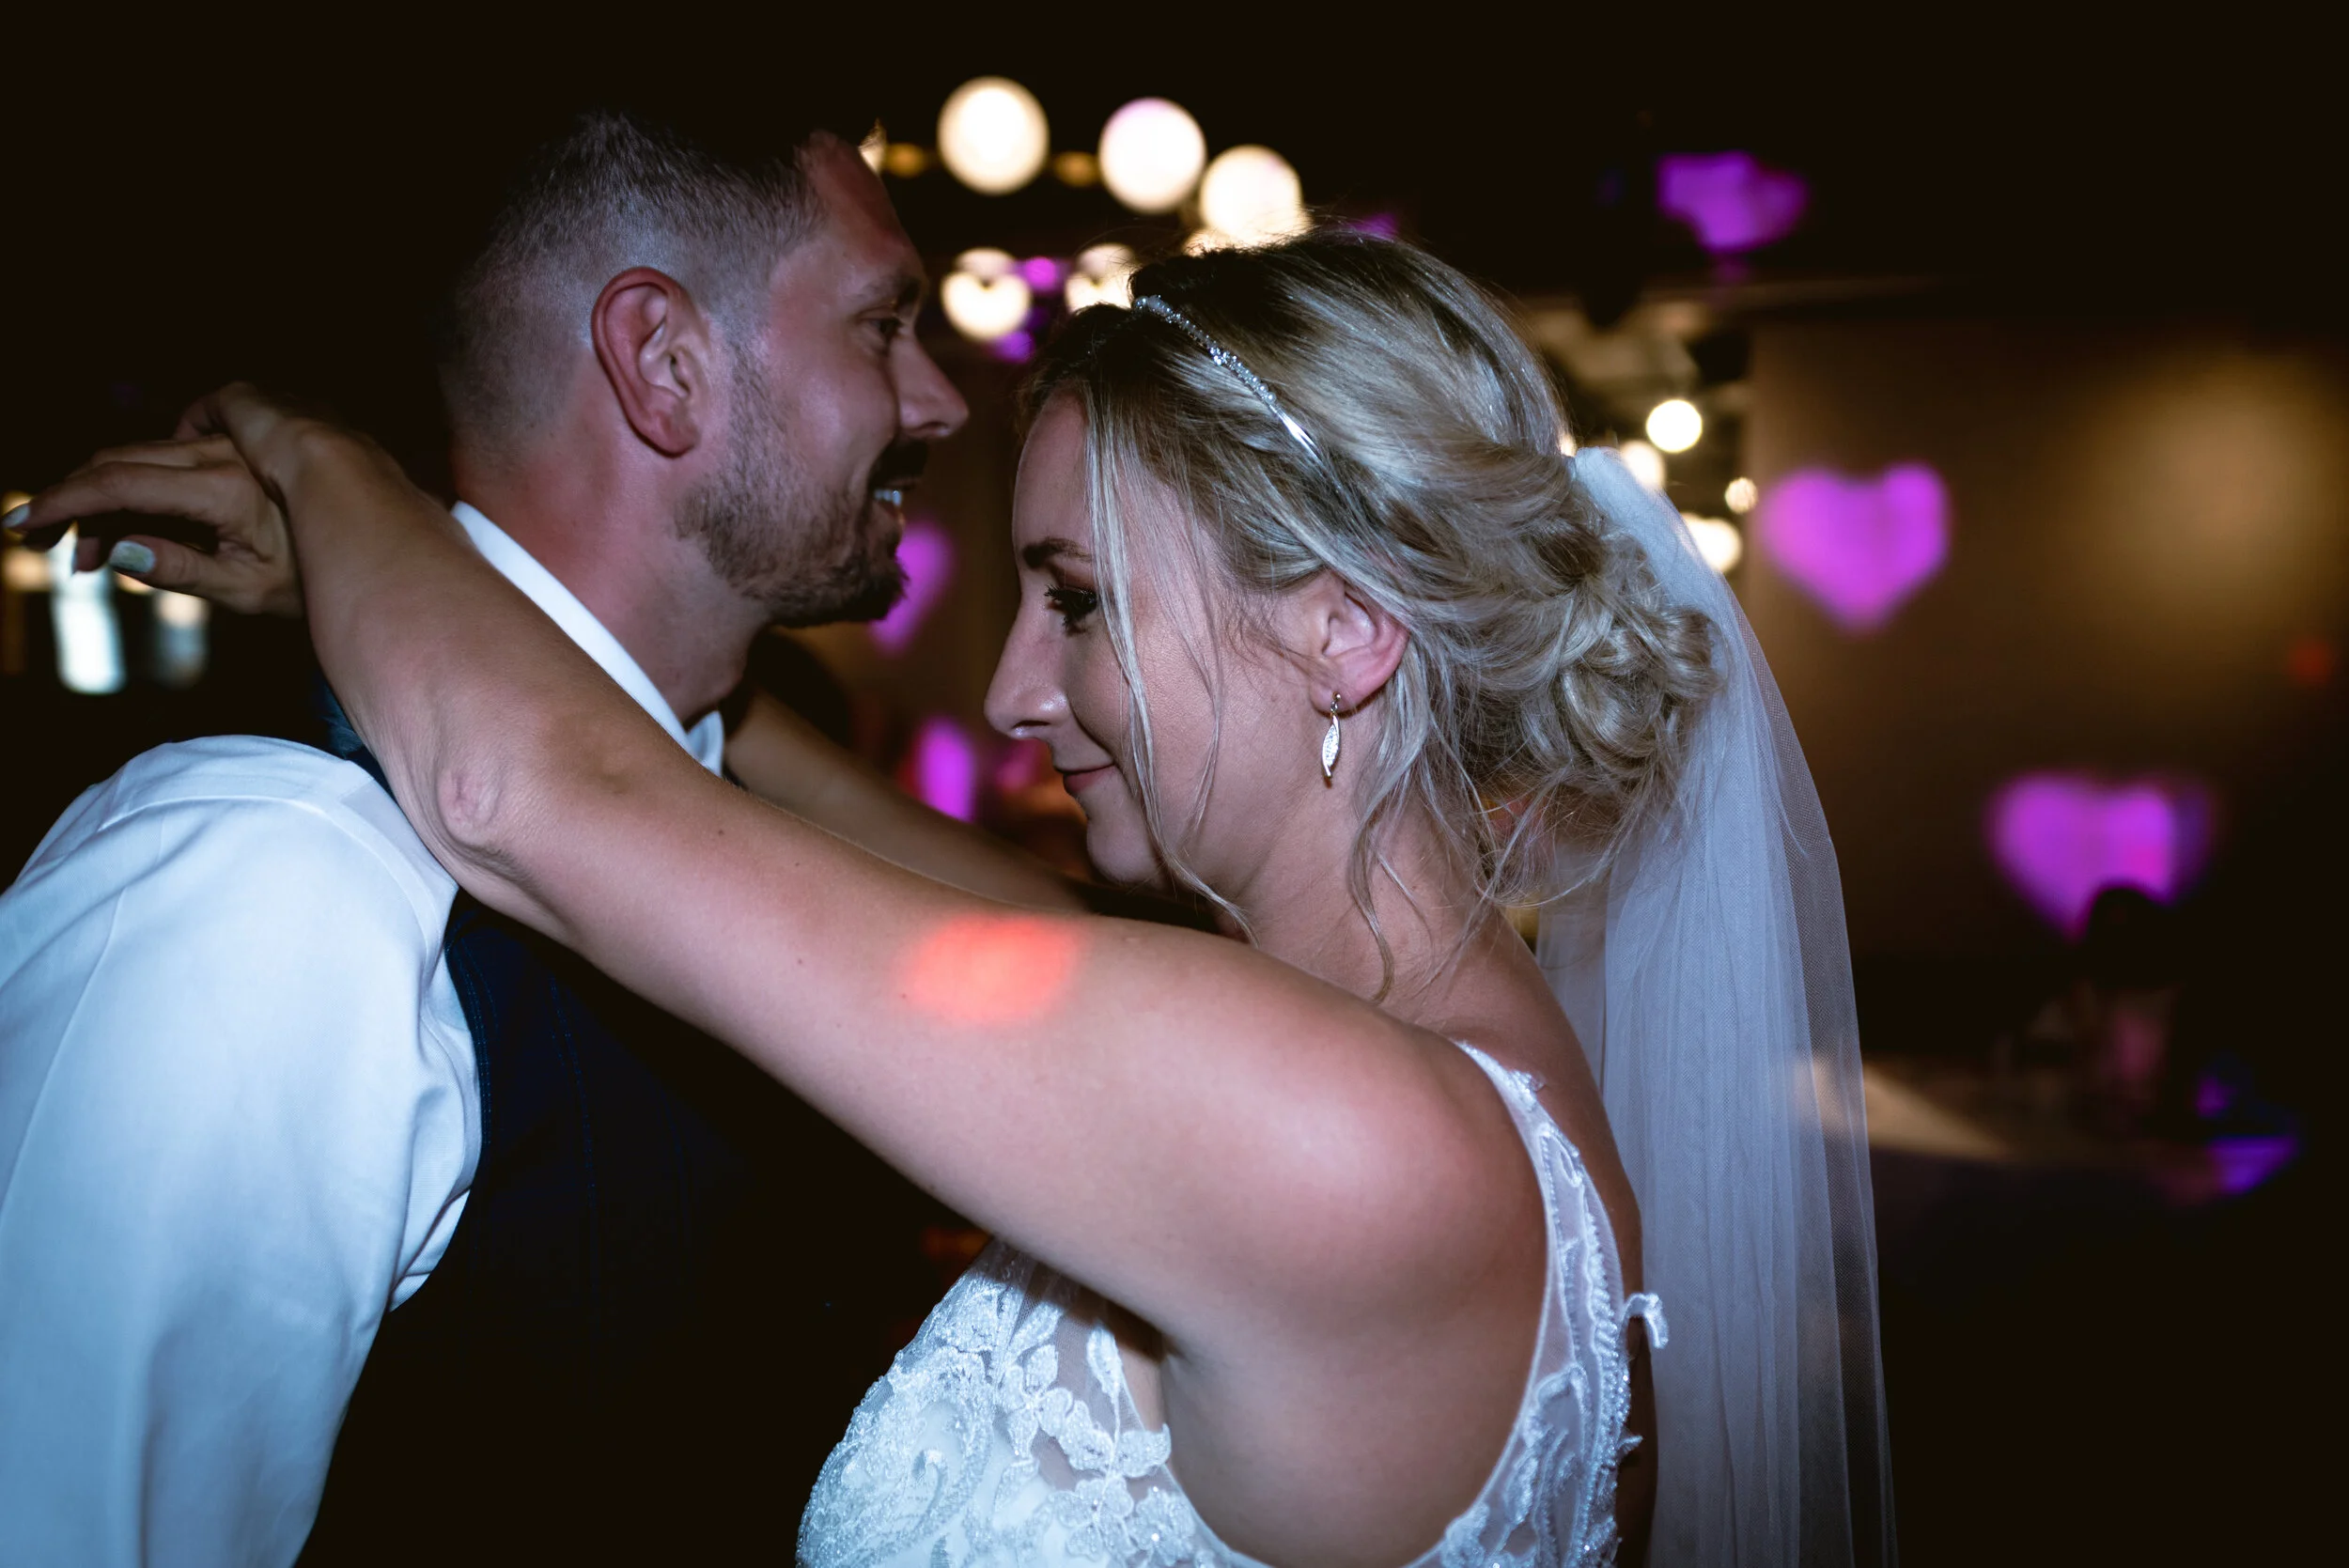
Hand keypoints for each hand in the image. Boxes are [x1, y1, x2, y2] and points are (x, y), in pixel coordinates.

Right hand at [7, 432, 301, 617]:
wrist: (372, 540)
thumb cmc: (316, 576)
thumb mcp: (249, 591)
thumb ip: (181, 570)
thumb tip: (118, 551)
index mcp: (223, 489)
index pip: (119, 484)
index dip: (61, 501)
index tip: (20, 525)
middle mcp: (222, 455)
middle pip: (120, 463)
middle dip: (73, 503)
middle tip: (47, 550)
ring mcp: (230, 446)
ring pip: (140, 458)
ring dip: (103, 500)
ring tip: (92, 556)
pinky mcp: (234, 449)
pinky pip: (168, 459)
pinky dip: (138, 491)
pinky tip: (134, 531)